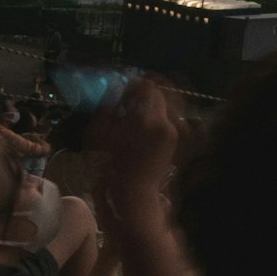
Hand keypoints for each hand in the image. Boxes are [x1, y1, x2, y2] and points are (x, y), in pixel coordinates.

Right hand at [86, 72, 189, 234]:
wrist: (135, 191)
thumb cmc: (111, 167)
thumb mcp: (102, 136)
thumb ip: (109, 108)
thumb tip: (116, 88)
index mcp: (145, 121)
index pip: (146, 87)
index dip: (133, 84)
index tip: (123, 88)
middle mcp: (164, 123)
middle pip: (159, 91)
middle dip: (145, 90)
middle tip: (130, 95)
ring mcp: (172, 130)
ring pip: (167, 101)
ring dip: (154, 99)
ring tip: (139, 105)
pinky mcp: (174, 137)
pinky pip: (169, 114)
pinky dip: (158, 111)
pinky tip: (146, 118)